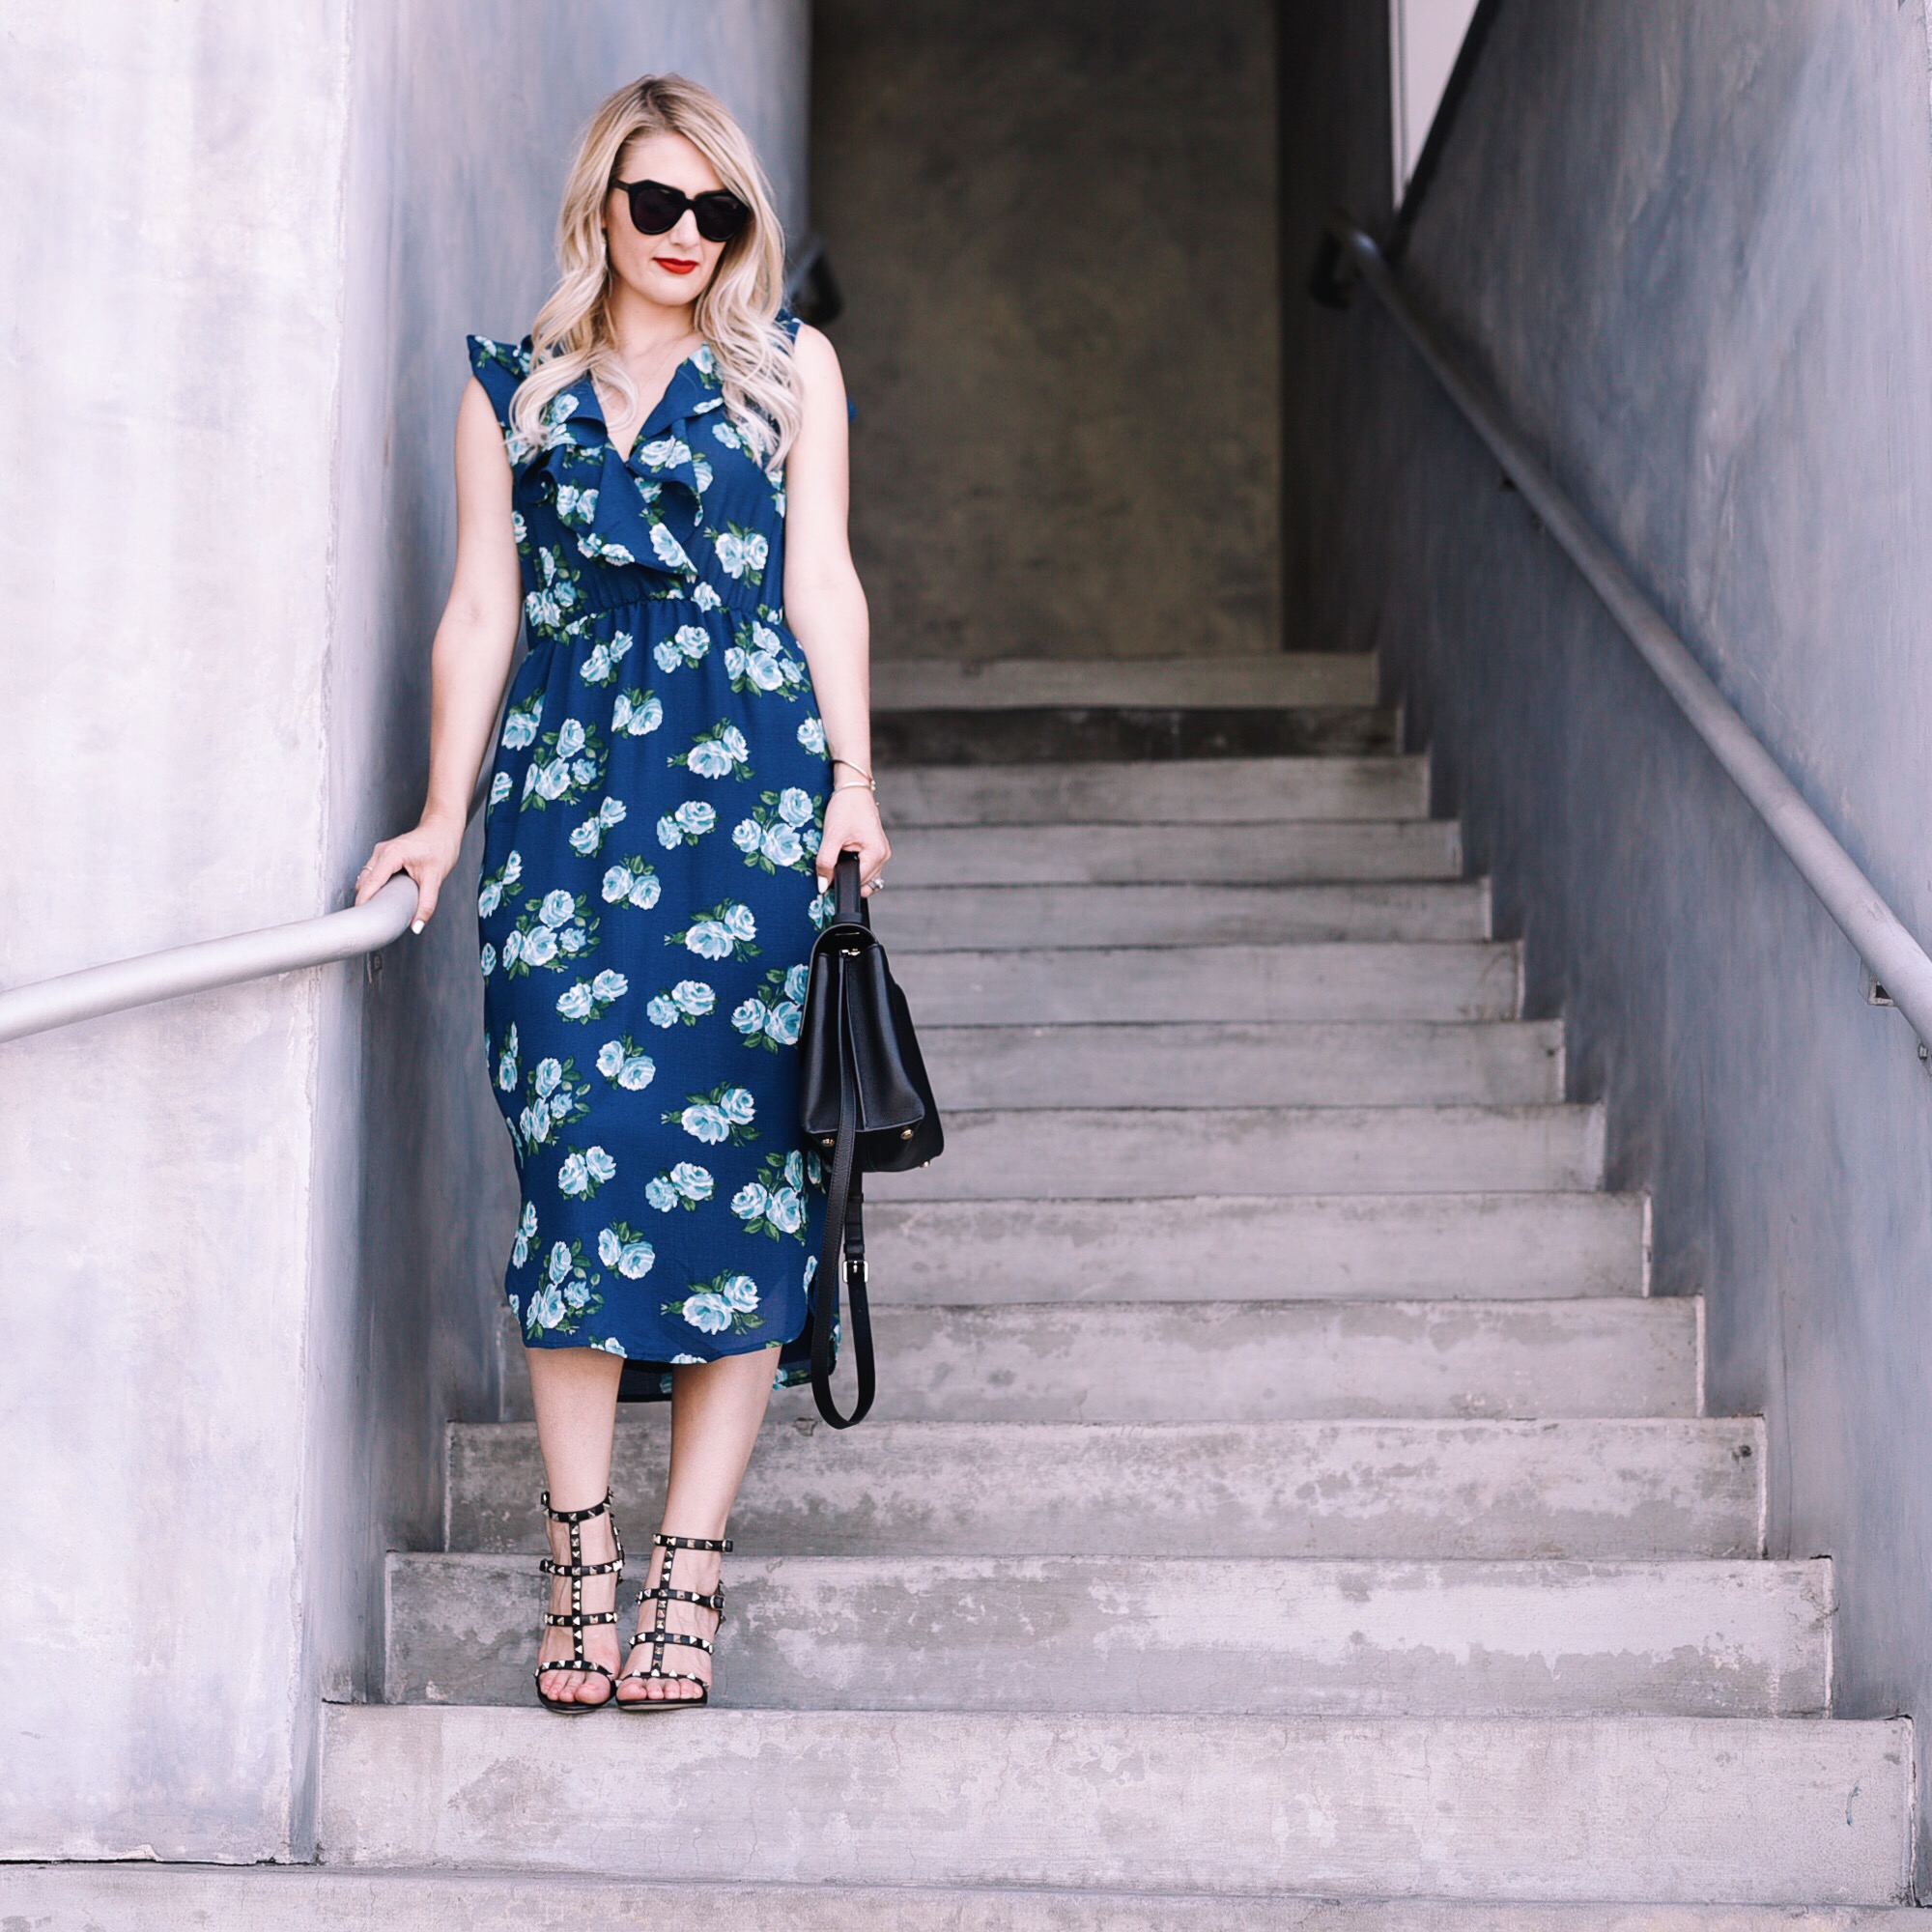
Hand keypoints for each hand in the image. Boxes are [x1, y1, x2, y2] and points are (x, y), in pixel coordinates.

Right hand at [355, 815, 465, 929]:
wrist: (443, 829)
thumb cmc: (441, 846)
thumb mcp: (435, 878)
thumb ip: (426, 903)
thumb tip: (417, 925)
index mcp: (391, 855)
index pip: (370, 884)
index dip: (364, 903)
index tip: (361, 919)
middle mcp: (381, 852)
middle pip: (364, 883)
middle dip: (366, 900)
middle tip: (375, 918)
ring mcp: (380, 852)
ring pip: (366, 879)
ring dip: (370, 893)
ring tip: (381, 909)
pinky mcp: (383, 855)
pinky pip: (372, 874)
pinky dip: (375, 886)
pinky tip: (385, 896)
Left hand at [815, 786, 889, 896]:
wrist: (853, 788)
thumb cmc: (846, 807)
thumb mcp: (832, 836)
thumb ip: (826, 862)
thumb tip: (823, 884)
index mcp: (876, 854)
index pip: (858, 882)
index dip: (840, 882)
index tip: (827, 875)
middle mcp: (883, 856)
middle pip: (863, 883)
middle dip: (846, 877)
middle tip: (831, 863)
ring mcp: (881, 853)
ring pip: (865, 877)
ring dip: (851, 872)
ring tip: (840, 855)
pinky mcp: (876, 849)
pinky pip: (866, 867)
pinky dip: (855, 867)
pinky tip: (846, 855)